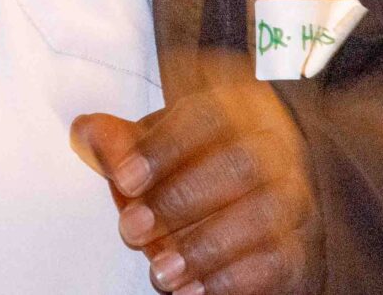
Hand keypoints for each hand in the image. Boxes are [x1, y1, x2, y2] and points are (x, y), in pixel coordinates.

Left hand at [71, 53, 319, 294]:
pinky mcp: (297, 246)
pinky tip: (192, 291)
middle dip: (180, 200)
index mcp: (238, 106)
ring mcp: (292, 197)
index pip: (208, 115)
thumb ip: (122, 141)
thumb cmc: (197, 161)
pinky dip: (231, 280)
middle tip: (132, 230)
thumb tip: (85, 133)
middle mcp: (274, 146)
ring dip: (204, 247)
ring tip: (160, 271)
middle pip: (239, 164)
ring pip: (263, 216)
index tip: (124, 178)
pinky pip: (276, 261)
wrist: (256, 196)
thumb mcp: (158, 144)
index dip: (165, 146)